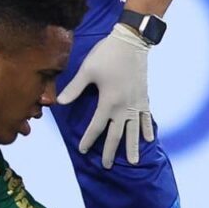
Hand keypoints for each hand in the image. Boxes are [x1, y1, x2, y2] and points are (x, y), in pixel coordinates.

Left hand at [58, 24, 153, 168]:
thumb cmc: (107, 54)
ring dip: (133, 147)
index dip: (89, 140)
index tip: (83, 151)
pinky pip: (146, 118)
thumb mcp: (87, 70)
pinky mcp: (144, 98)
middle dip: (111, 151)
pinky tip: (149, 141)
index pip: (97, 126)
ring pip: (134, 131)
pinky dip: (147, 129)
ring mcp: (136, 104)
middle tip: (106, 166)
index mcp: (108, 101)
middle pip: (116, 135)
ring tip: (133, 162)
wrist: (132, 41)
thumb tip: (60, 103)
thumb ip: (74, 88)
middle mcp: (124, 107)